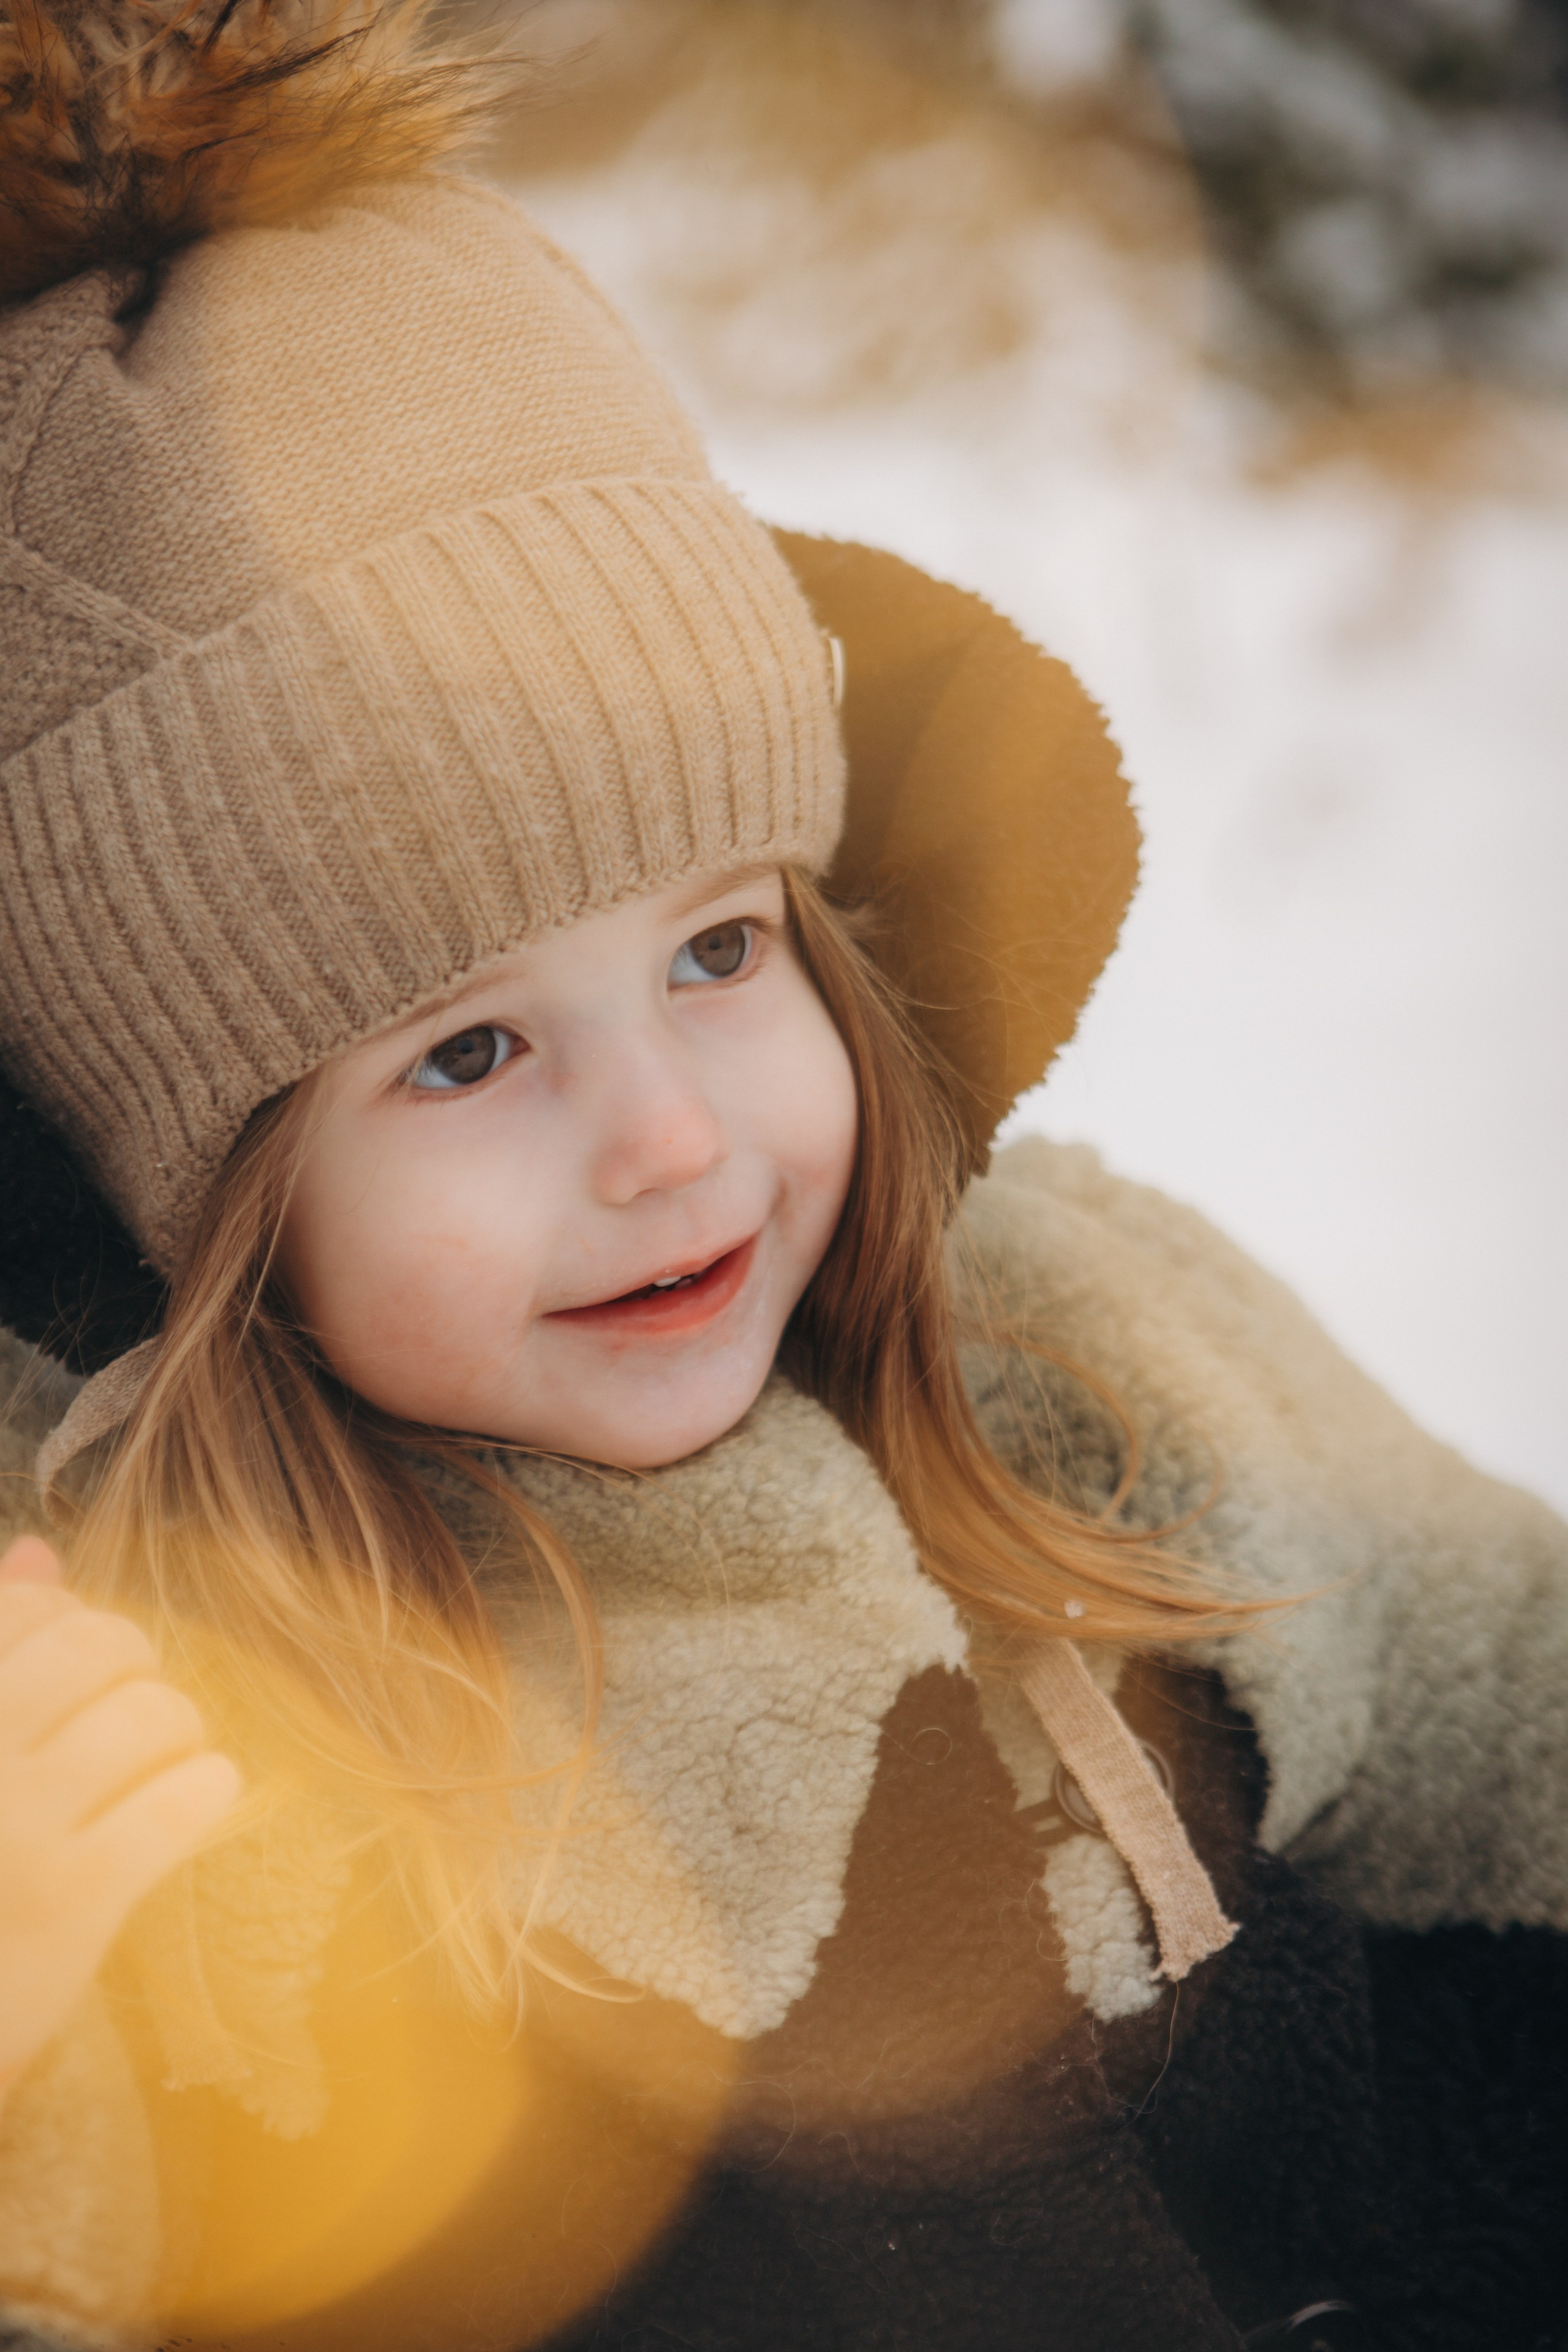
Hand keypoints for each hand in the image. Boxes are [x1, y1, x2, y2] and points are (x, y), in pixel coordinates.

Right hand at [0, 1536, 240, 2102]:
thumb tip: (40, 1552)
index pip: (23, 1609)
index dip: (66, 1623)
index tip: (71, 1671)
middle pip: (96, 1646)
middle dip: (133, 1661)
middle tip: (131, 1705)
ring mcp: (12, 1831)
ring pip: (150, 1715)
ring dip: (179, 1726)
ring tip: (169, 1757)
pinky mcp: (69, 1901)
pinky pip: (177, 1805)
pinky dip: (205, 1788)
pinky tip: (201, 1795)